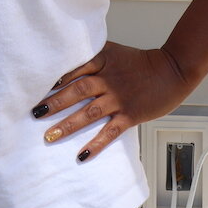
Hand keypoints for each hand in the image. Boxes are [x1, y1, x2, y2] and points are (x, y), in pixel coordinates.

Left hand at [31, 42, 194, 163]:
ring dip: (68, 125)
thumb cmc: (142, 63)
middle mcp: (108, 79)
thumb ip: (93, 57)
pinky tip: (82, 155)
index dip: (54, 79)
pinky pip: (110, 131)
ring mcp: (119, 98)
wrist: (172, 70)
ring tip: (49, 136)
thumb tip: (67, 63)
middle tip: (35, 113)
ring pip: (89, 112)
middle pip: (77, 90)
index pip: (74, 69)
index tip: (35, 87)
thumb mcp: (115, 52)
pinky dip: (96, 144)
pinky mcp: (130, 115)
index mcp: (103, 61)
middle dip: (54, 103)